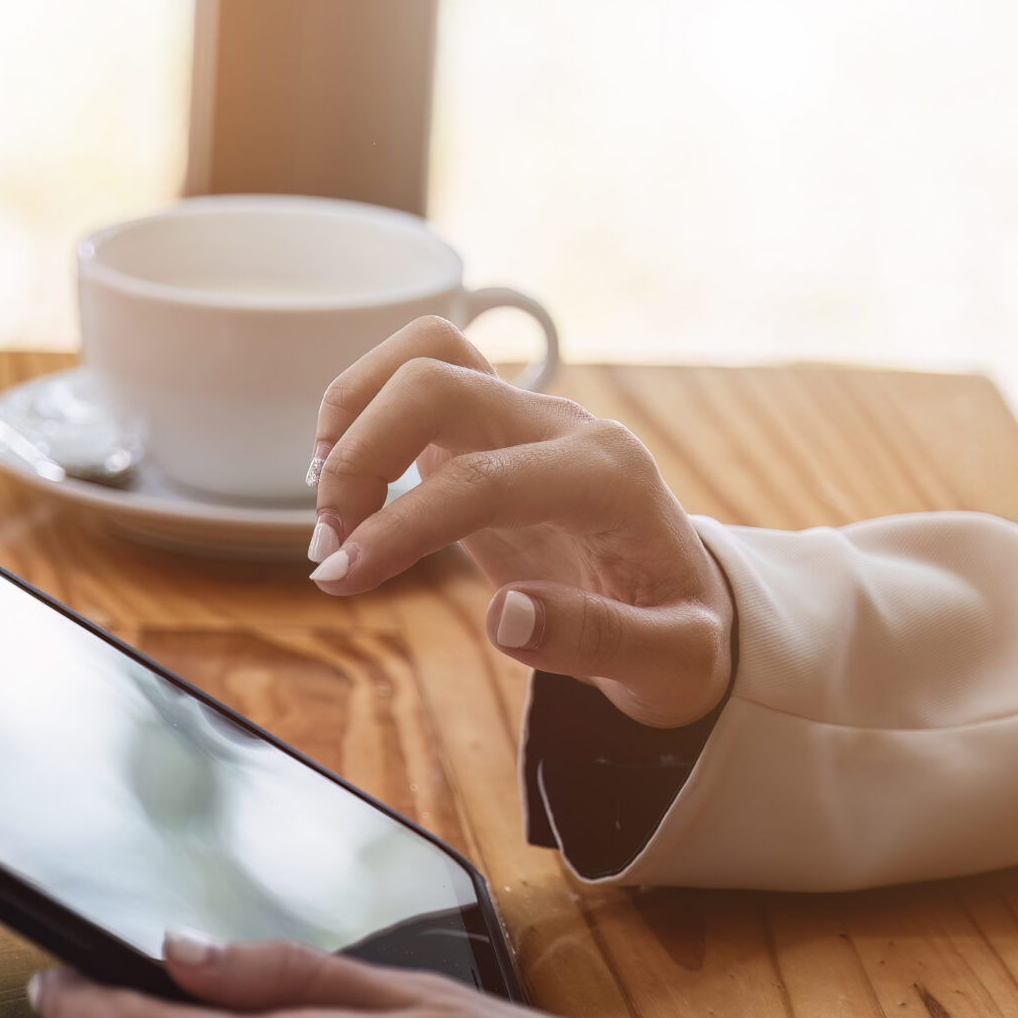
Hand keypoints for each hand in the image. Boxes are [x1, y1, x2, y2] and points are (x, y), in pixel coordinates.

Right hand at [305, 319, 736, 728]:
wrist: (687, 600)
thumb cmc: (680, 634)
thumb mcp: (671, 663)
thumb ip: (599, 642)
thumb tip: (507, 617)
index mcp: (609, 479)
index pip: (481, 477)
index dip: (400, 522)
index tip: (343, 578)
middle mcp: (564, 428)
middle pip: (436, 378)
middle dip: (359, 455)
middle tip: (331, 549)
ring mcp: (525, 418)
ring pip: (423, 354)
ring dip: (351, 420)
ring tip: (330, 515)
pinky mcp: (489, 429)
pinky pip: (415, 380)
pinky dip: (363, 419)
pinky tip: (347, 495)